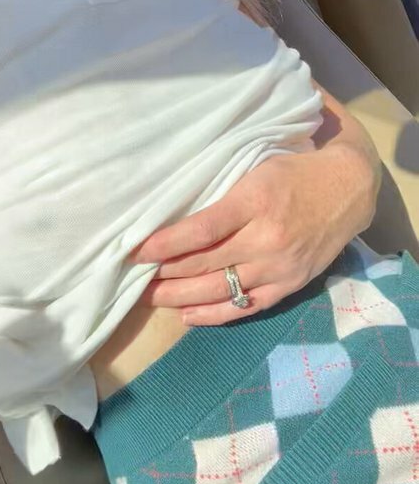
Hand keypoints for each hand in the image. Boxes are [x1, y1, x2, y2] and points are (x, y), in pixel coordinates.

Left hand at [127, 144, 376, 325]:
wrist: (348, 189)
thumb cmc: (294, 171)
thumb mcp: (256, 167)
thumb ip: (221, 192)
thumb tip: (173, 212)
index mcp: (256, 201)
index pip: (202, 230)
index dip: (165, 244)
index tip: (136, 252)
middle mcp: (267, 238)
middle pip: (205, 264)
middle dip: (165, 274)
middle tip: (135, 278)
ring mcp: (280, 266)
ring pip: (221, 289)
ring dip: (180, 297)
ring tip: (151, 298)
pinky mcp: (290, 285)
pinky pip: (247, 306)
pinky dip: (215, 314)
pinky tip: (187, 315)